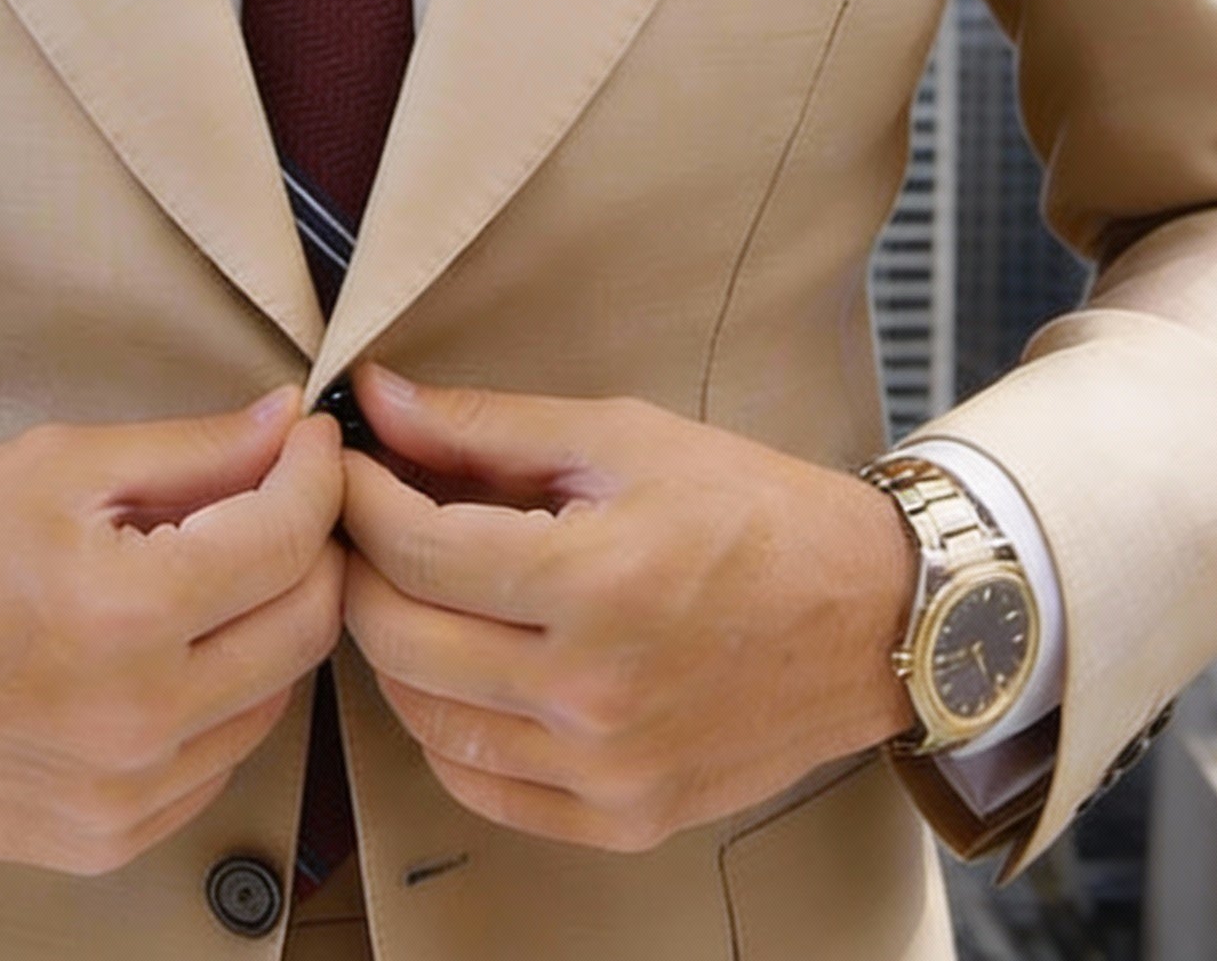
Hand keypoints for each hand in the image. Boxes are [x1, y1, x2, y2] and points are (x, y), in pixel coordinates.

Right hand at [0, 391, 344, 873]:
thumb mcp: (59, 466)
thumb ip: (192, 450)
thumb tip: (286, 424)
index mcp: (125, 613)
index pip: (289, 538)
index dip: (317, 475)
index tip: (310, 444)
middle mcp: (138, 720)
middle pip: (307, 625)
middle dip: (313, 547)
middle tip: (280, 499)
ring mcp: (126, 796)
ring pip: (275, 696)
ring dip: (268, 623)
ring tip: (211, 572)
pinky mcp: (108, 840)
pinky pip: (218, 760)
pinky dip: (221, 697)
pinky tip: (170, 649)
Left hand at [339, 366, 915, 852]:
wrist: (871, 615)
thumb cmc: (753, 510)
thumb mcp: (621, 437)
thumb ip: (486, 425)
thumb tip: (379, 400)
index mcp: (596, 582)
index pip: (415, 549)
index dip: (359, 497)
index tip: (346, 464)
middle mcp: (595, 692)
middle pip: (400, 638)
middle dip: (359, 566)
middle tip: (362, 520)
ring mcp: (608, 769)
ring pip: (424, 720)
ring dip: (392, 647)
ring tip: (408, 585)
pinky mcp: (624, 817)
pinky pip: (481, 787)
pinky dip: (444, 728)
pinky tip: (457, 667)